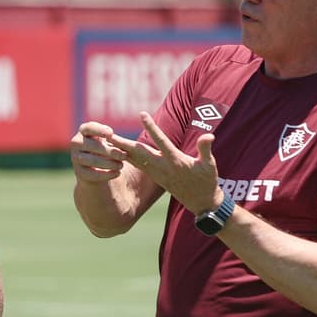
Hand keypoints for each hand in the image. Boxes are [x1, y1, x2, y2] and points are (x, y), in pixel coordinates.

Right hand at [70, 121, 129, 181]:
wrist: (95, 169)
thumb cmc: (106, 149)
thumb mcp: (109, 141)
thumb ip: (114, 137)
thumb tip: (133, 128)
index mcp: (83, 131)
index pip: (89, 128)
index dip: (99, 130)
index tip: (112, 134)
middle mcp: (76, 143)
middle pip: (92, 146)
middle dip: (110, 151)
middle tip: (124, 155)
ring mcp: (75, 158)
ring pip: (92, 161)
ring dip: (109, 163)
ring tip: (121, 165)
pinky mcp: (79, 173)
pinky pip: (92, 174)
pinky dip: (106, 174)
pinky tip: (117, 173)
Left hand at [107, 111, 222, 213]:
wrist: (201, 203)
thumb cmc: (207, 182)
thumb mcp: (210, 166)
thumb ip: (205, 150)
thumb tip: (208, 135)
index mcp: (175, 161)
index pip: (161, 141)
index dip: (151, 127)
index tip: (142, 114)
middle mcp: (162, 167)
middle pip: (139, 152)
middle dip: (123, 143)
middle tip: (108, 134)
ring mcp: (156, 172)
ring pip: (134, 159)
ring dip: (120, 150)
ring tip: (106, 140)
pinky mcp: (154, 176)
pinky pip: (136, 165)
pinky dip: (125, 158)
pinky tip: (116, 153)